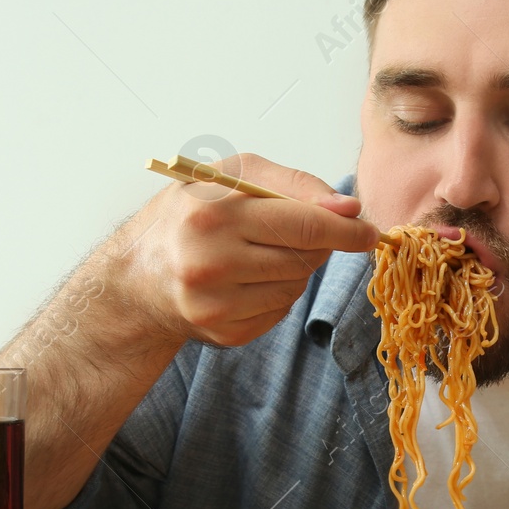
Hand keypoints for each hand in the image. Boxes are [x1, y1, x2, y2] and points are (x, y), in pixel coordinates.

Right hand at [104, 153, 379, 348]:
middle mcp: (210, 261)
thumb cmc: (191, 214)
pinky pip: (281, 310)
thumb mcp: (234, 176)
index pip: (304, 223)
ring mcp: (216, 304)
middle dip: (317, 244)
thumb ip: (295, 185)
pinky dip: (277, 293)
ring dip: (296, 268)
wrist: (139, 274)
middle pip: (306, 258)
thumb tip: (349, 209)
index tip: (369, 231)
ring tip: (259, 253)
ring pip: (297, 286)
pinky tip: (247, 280)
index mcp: (213, 213)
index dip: (346, 229)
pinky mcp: (224, 332)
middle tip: (299, 233)